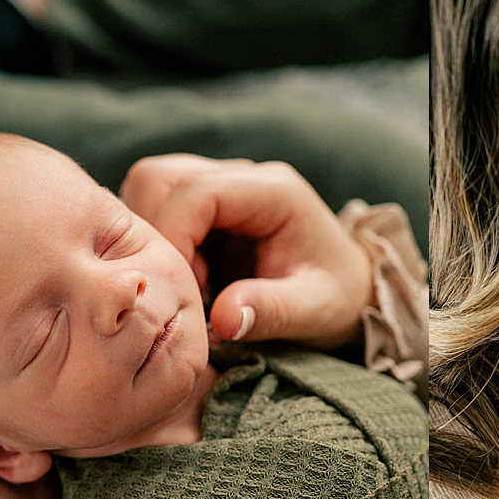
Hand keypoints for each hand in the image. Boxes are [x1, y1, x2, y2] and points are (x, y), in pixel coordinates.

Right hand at [119, 154, 372, 350]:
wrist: (351, 290)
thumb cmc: (338, 298)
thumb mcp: (315, 311)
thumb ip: (271, 311)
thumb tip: (221, 320)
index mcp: (272, 190)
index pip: (194, 193)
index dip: (173, 240)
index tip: (182, 291)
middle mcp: (241, 177)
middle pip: (157, 178)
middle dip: (154, 237)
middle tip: (181, 291)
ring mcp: (219, 188)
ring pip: (148, 190)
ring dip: (152, 241)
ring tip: (186, 289)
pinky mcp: (204, 210)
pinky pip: (156, 213)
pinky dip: (157, 248)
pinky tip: (186, 285)